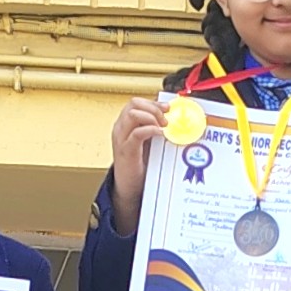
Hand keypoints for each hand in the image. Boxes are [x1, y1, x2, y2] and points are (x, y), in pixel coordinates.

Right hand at [108, 97, 169, 232]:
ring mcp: (121, 138)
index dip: (153, 102)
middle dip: (153, 107)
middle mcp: (121, 128)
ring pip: (133, 114)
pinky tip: (160, 134)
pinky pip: (137, 133)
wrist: (129, 187)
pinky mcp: (126, 150)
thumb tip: (170, 120)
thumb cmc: (138, 166)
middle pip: (134, 104)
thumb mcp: (147, 143)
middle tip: (166, 119)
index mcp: (125, 124)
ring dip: (152, 116)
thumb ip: (154, 130)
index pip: (137, 103)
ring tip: (163, 127)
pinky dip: (150, 129)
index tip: (168, 108)